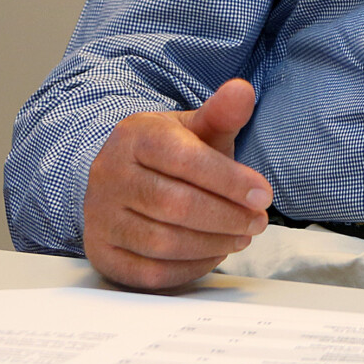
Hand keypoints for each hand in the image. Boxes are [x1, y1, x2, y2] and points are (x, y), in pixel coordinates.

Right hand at [82, 78, 273, 289]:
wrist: (126, 174)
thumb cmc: (172, 152)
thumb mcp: (196, 127)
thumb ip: (222, 113)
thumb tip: (242, 91)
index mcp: (135, 137)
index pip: (185, 160)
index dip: (230, 181)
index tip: (263, 195)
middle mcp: (109, 175)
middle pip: (174, 205)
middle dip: (226, 216)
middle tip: (257, 221)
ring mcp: (100, 216)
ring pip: (162, 242)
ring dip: (211, 244)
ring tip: (241, 237)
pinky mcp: (101, 252)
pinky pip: (148, 272)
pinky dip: (189, 268)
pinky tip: (213, 254)